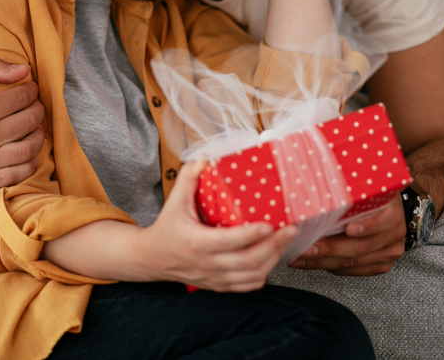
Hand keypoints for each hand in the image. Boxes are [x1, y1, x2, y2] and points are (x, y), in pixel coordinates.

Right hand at [0, 58, 44, 193]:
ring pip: (29, 149)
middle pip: (30, 122)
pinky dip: (29, 162)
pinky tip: (26, 151)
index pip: (23, 98)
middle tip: (34, 106)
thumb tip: (25, 69)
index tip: (30, 90)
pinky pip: (17, 175)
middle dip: (38, 110)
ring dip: (38, 135)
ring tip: (33, 127)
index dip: (32, 91)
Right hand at [141, 161, 297, 290]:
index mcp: (197, 242)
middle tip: (290, 230)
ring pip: (251, 276)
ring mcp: (214, 277)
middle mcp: (208, 263)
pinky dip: (263, 274)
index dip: (251, 235)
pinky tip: (271, 259)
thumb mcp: (175, 201)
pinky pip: (247, 286)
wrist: (152, 258)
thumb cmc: (166, 227)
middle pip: (248, 261)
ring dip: (272, 260)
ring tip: (285, 241)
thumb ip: (188, 178)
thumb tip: (205, 157)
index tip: (269, 224)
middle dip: (274, 247)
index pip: (229, 241)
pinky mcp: (218, 286)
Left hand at [287, 195, 405, 275]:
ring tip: (301, 256)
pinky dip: (331, 266)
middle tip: (307, 247)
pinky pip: (354, 270)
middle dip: (330, 249)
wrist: (387, 208)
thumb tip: (318, 182)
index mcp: (392, 211)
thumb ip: (349, 188)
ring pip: (354, 262)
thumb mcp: (364, 185)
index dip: (365, 227)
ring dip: (324, 260)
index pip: (381, 221)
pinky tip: (312, 262)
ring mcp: (389, 251)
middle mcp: (394, 233)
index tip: (347, 229)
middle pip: (361, 246)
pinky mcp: (381, 264)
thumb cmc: (369, 193)